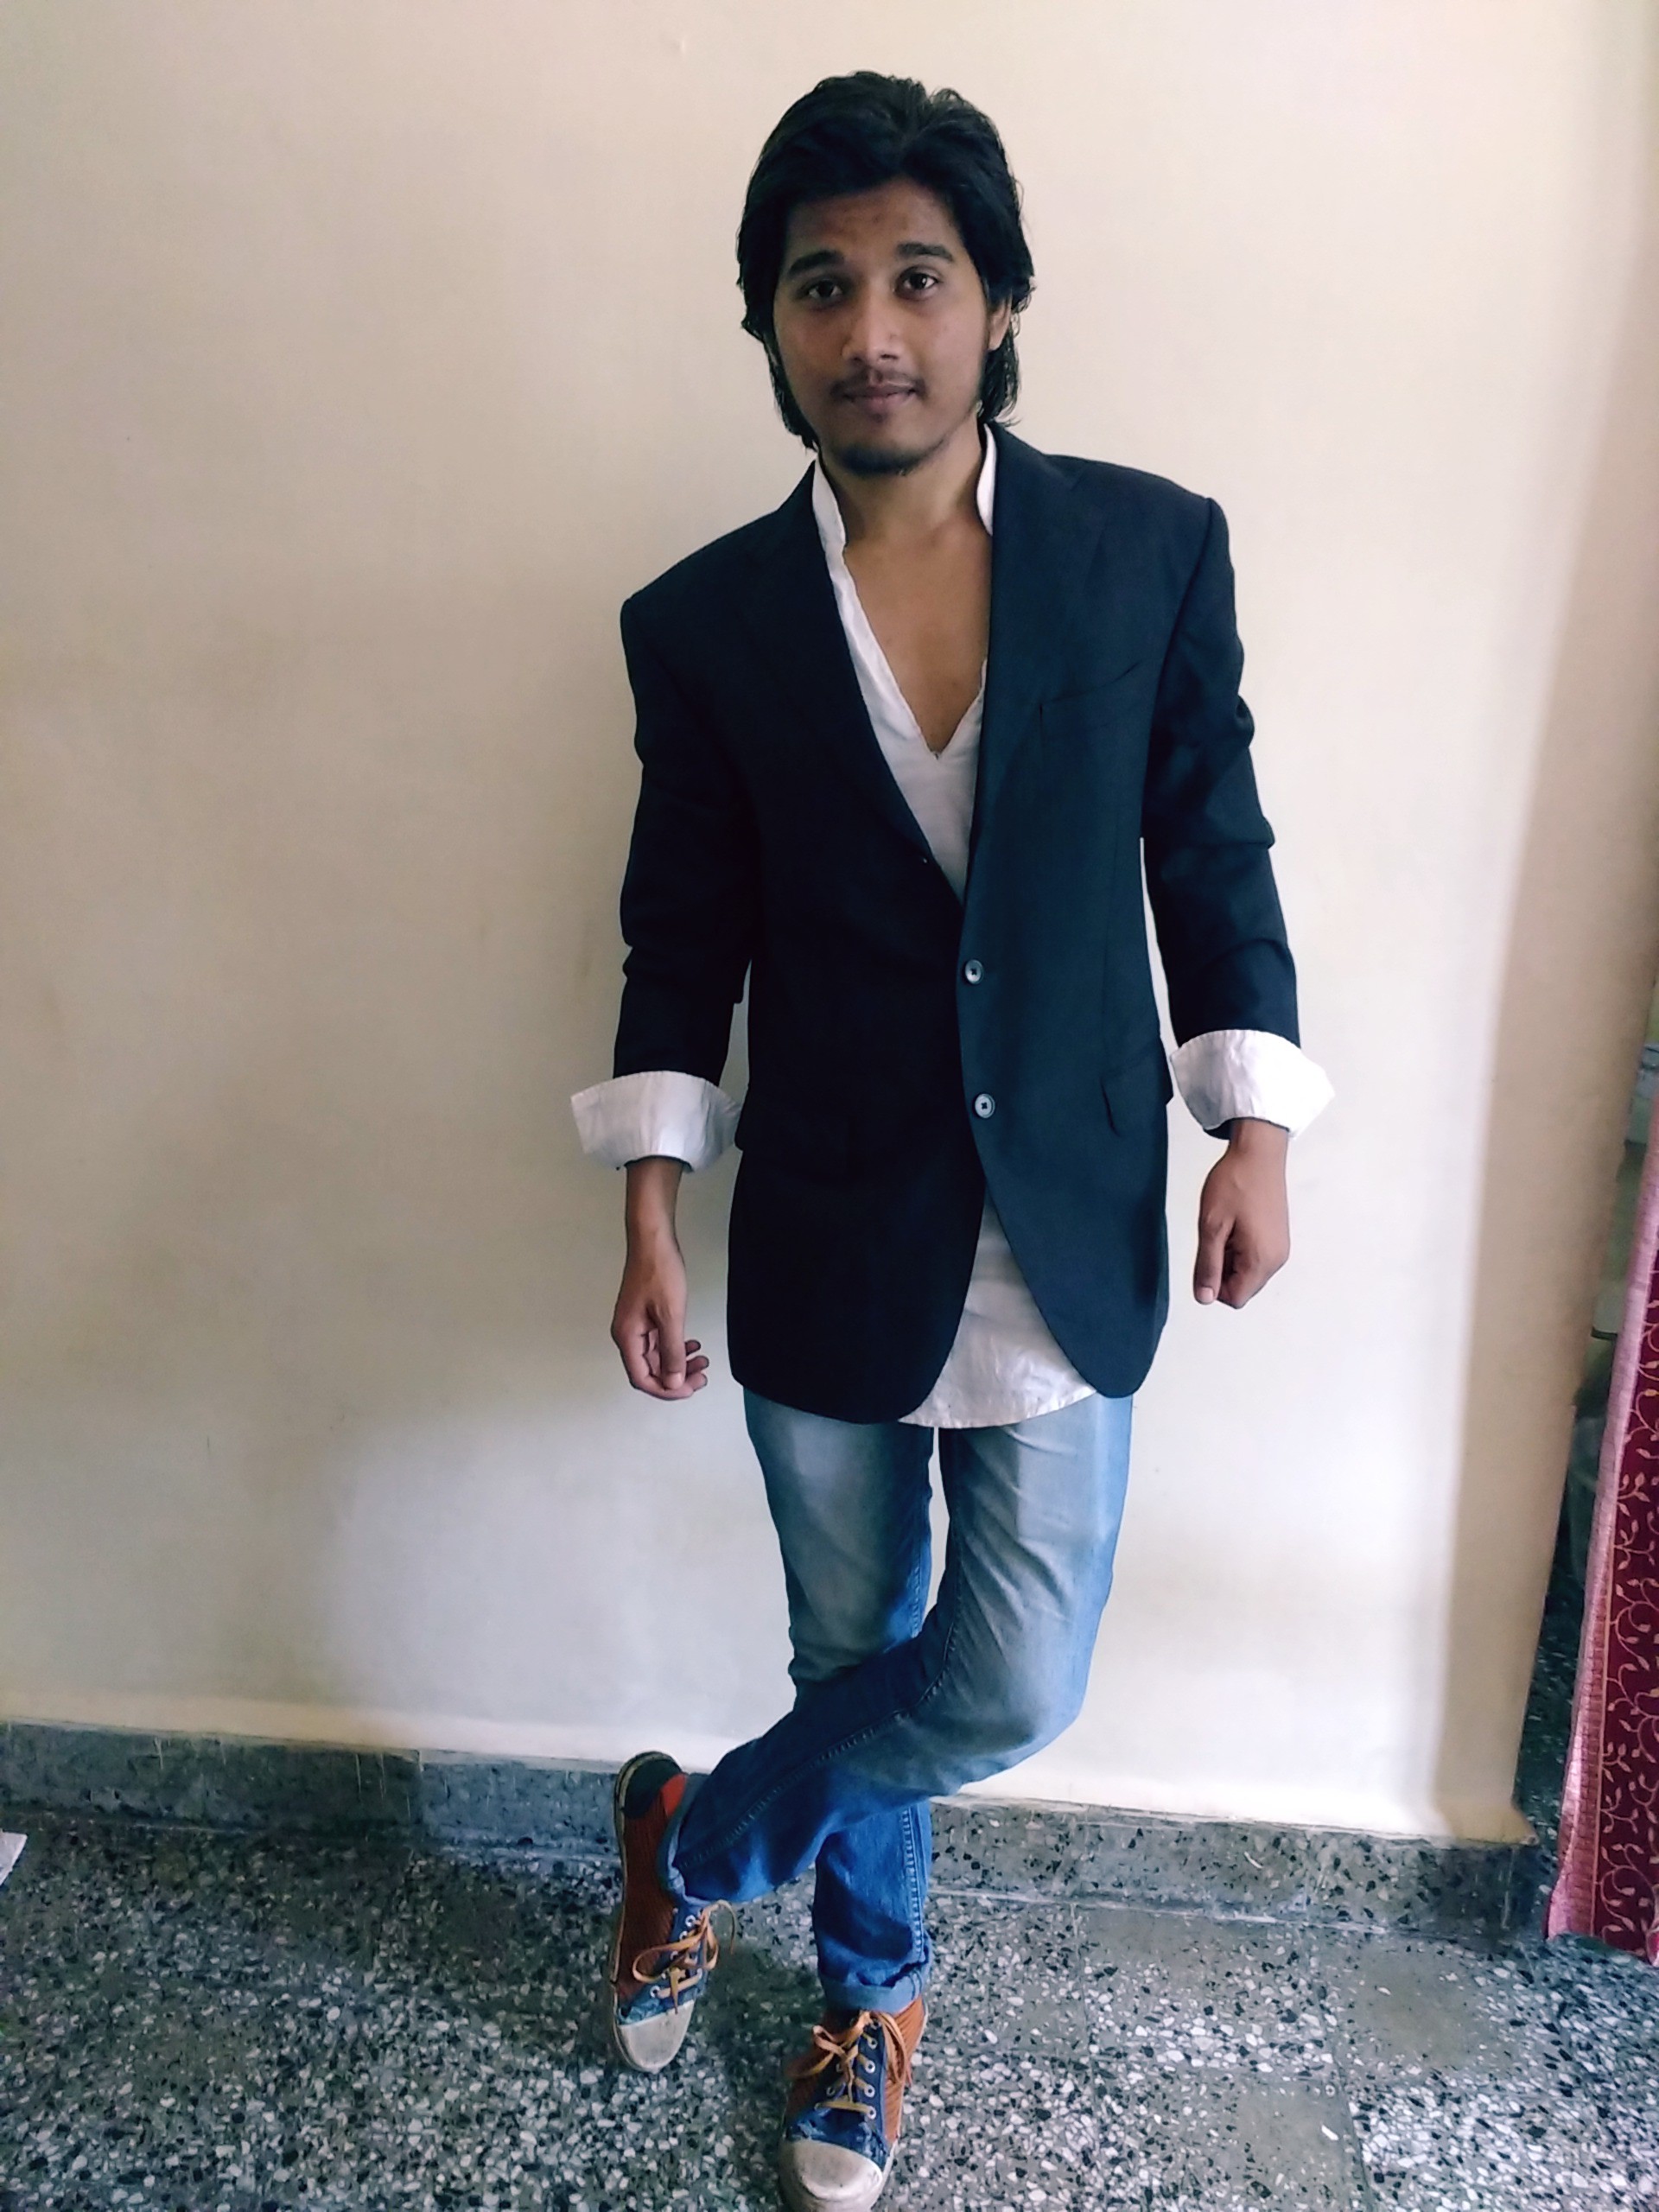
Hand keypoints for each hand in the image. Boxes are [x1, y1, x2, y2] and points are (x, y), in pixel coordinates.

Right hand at [611, 1156, 709, 1398]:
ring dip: (679, 1363)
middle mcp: (628, 1335)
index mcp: (628, 1337)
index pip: (642, 1378)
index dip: (666, 1389)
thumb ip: (671, 1352)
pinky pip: (659, 1342)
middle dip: (676, 1377)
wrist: (653, 1241)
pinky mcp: (645, 1316)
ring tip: (702, 1360)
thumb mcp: (671, 1316)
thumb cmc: (659, 1272)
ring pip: (657, 1357)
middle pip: (650, 1370)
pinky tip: (693, 1345)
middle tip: (702, 1375)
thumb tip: (672, 1382)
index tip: (690, 1388)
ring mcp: (636, 1326)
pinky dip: (676, 1347)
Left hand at [1193, 1118, 1289, 1307]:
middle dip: (1223, 1270)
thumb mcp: (1211, 1226)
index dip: (1214, 1284)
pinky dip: (1241, 1248)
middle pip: (1243, 1287)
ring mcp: (1280, 1248)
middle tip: (1216, 1236)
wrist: (1258, 1154)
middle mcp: (1277, 1259)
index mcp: (1261, 1260)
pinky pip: (1256, 1257)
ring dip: (1231, 1257)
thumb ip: (1208, 1266)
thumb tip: (1204, 1298)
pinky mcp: (1278, 1237)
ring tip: (1226, 1226)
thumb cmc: (1235, 1183)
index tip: (1207, 1255)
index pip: (1235, 1298)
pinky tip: (1236, 1223)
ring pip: (1248, 1272)